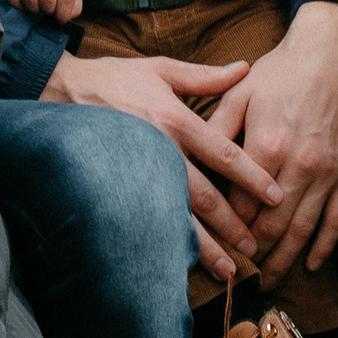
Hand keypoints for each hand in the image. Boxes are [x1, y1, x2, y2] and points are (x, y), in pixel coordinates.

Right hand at [43, 49, 278, 281]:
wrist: (61, 90)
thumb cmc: (116, 78)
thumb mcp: (161, 70)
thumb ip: (205, 77)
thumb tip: (244, 68)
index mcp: (175, 118)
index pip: (223, 153)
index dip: (251, 176)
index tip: (275, 196)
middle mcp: (161, 148)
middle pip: (205, 193)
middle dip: (233, 222)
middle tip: (257, 244)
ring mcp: (138, 171)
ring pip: (178, 215)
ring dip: (205, 244)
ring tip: (228, 269)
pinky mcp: (119, 186)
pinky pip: (149, 219)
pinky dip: (167, 242)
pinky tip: (180, 262)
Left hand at [201, 0, 337, 286]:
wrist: (334, 52)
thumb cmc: (282, 70)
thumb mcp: (242, 92)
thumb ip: (217, 127)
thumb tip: (190, 154)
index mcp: (268, 144)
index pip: (242, 201)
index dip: (227, 226)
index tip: (215, 245)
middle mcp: (300, 164)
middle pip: (273, 225)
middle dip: (256, 255)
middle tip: (242, 276)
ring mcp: (328, 171)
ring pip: (305, 229)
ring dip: (287, 259)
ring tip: (271, 281)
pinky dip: (326, 245)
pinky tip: (314, 263)